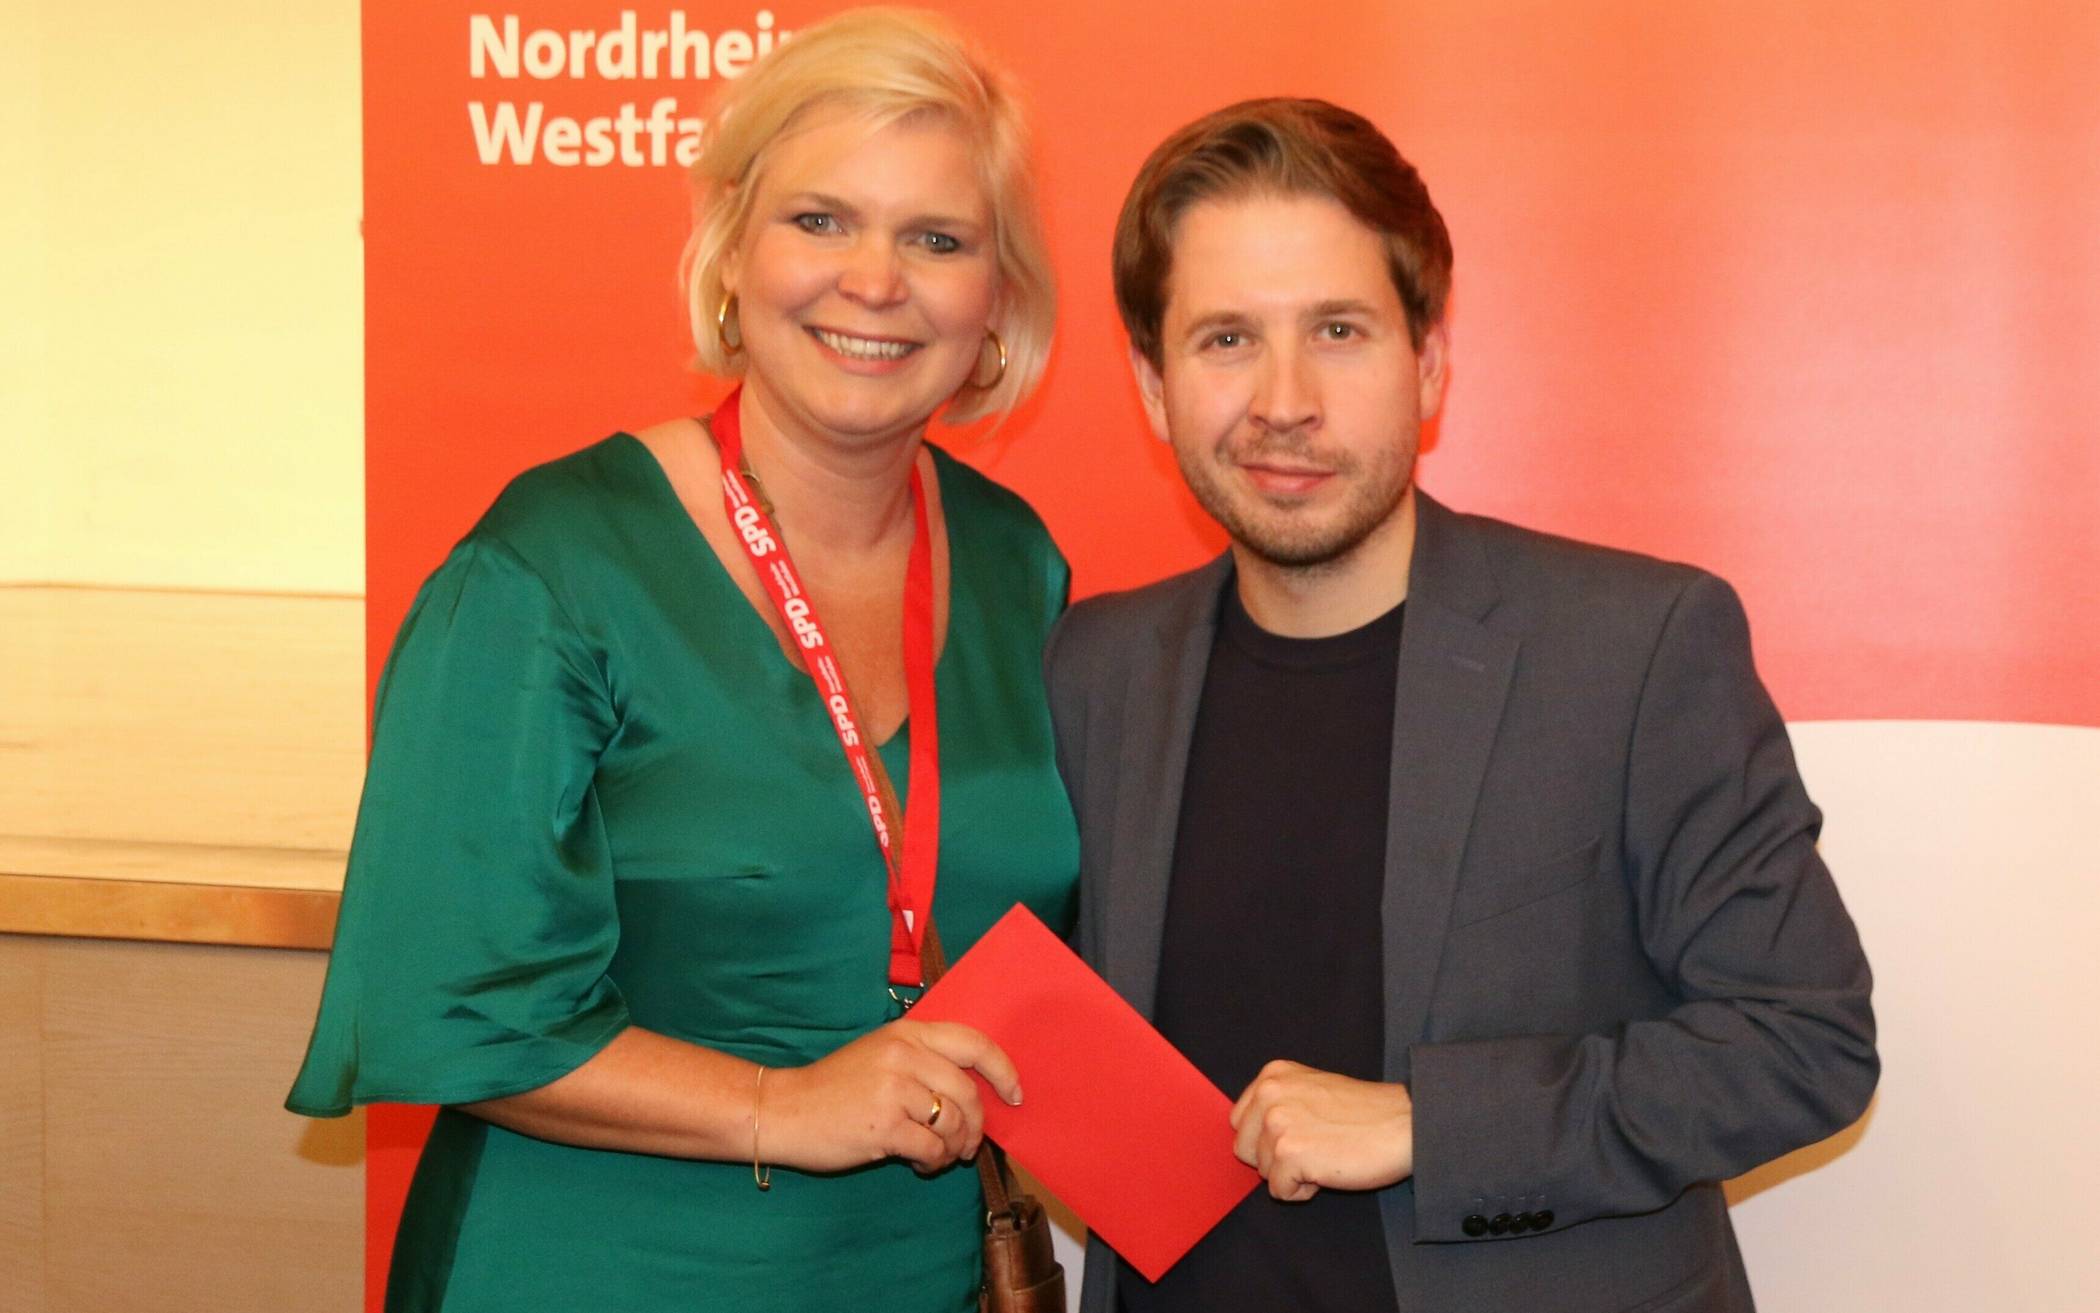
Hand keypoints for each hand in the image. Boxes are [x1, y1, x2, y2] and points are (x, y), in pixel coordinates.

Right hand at [766, 1020, 1021, 1173]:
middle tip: (967, 1145)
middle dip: (976, 1125)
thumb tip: (976, 1092)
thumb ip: (923, 1061)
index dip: (1002, 1071)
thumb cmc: (834, 1088)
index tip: (1014, 1095)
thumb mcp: (880, 1055)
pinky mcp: (885, 1125)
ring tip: (938, 1156)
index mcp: (907, 1033)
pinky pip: (932, 1148)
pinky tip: (917, 1163)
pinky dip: (933, 1162)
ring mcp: (894, 1088)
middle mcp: (903, 1054)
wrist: (784, 1109)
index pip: (974, 1043)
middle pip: (968, 1091)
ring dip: (954, 1148)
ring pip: (954, 1123)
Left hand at [1228, 1059, 1413, 1200]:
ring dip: (1293, 1173)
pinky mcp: (1289, 1153)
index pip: (1241, 1122)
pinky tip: (1329, 1169)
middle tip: (1316, 1146)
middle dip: (1275, 1159)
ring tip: (1326, 1154)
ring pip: (1263, 1172)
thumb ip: (1280, 1103)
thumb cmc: (1364, 1113)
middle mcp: (1269, 1094)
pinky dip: (1304, 1190)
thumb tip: (1251, 1135)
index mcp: (1273, 1075)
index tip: (1301, 1134)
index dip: (1268, 1139)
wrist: (1404, 1124)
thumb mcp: (1311, 1089)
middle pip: (1245, 1149)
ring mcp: (1277, 1123)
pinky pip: (1279, 1191)